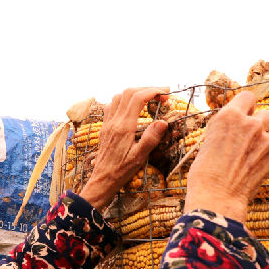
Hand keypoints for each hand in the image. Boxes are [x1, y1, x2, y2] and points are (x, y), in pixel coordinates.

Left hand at [79, 87, 169, 210]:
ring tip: (149, 98)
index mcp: (123, 127)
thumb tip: (163, 122)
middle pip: (128, 93)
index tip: (166, 93)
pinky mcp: (105, 127)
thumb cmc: (121, 171)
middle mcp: (114, 121)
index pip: (137, 98)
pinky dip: (123, 100)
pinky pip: (112, 105)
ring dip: (134, 93)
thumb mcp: (139, 157)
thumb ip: (150, 139)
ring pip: (119, 97)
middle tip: (162, 94)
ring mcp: (107, 123)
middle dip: (146, 88)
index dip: (153, 91)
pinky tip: (131, 107)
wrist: (102, 179)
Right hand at [183, 91, 268, 221]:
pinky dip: (263, 157)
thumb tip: (235, 124)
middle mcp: (251, 124)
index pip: (248, 96)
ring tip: (245, 156)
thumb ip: (226, 127)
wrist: (217, 197)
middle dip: (257, 123)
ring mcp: (266, 141)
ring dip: (261, 141)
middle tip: (246, 137)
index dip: (245, 106)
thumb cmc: (205, 171)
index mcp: (231, 116)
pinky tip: (249, 168)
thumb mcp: (209, 139)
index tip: (241, 115)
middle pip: (265, 113)